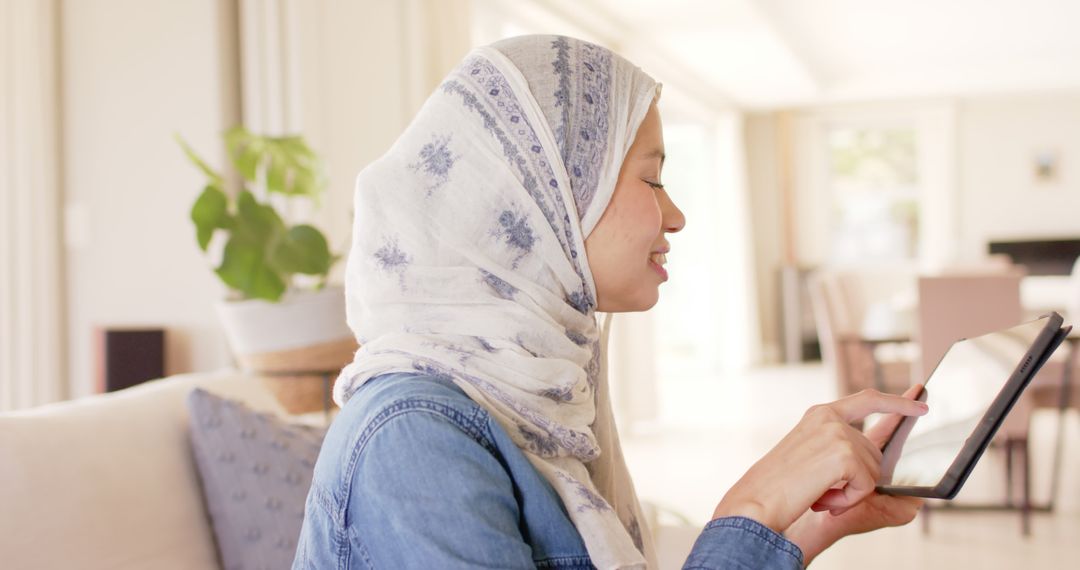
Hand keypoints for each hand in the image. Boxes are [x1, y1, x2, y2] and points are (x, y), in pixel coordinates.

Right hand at [784, 384, 926, 563]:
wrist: (756, 500)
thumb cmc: (777, 486)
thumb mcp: (810, 457)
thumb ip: (841, 449)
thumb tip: (883, 467)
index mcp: (820, 415)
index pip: (868, 399)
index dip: (897, 403)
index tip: (921, 402)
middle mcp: (830, 418)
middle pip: (874, 453)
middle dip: (858, 479)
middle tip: (820, 489)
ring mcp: (838, 434)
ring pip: (873, 472)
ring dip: (850, 492)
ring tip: (817, 492)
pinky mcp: (844, 454)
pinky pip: (867, 486)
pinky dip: (848, 501)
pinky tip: (822, 498)